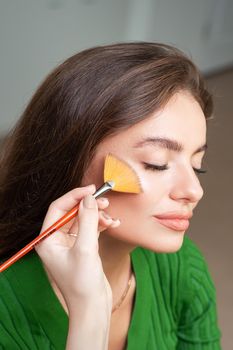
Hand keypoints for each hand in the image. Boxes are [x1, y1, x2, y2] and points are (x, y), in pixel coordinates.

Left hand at [35, 185, 119, 315]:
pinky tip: (113, 224)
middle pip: (72, 212)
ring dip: (98, 215)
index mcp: (48, 240)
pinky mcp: (82, 247)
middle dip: (89, 206)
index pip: (58, 208)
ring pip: (83, 219)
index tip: (91, 190)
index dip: (74, 196)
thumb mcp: (85, 248)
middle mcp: (56, 240)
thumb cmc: (82, 283)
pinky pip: (90, 228)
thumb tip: (90, 198)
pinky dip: (101, 224)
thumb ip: (87, 220)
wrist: (92, 307)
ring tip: (111, 218)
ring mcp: (70, 244)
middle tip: (105, 201)